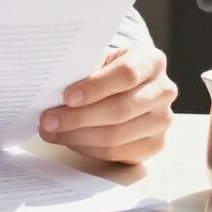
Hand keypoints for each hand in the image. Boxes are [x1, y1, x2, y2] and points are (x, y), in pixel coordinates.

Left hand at [38, 46, 176, 163]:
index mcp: (151, 61)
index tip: (67, 96)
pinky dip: (87, 148)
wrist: (129, 84)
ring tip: (51, 132)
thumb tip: (52, 89)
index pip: (126, 74)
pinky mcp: (155, 144)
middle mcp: (163, 91)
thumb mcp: (99, 59)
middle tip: (47, 120)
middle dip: (78, 117)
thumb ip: (84, 70)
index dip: (95, 86)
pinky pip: (117, 153)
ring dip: (77, 136)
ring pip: (117, 136)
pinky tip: (68, 140)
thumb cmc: (108, 68)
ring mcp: (162, 120)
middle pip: (120, 109)